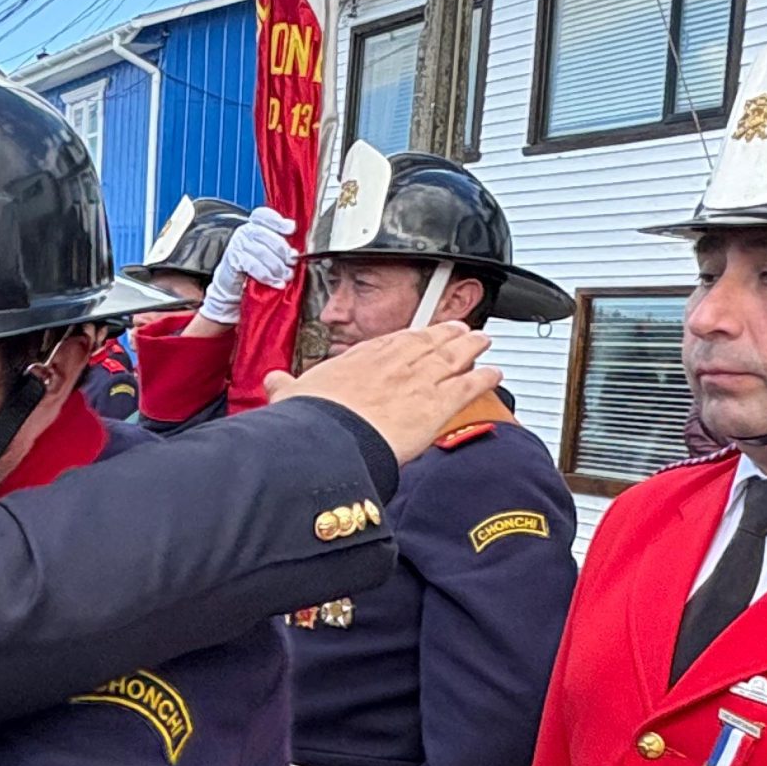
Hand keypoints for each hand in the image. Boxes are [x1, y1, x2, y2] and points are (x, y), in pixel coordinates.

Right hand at [199, 208, 299, 325]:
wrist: (232, 282)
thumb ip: (279, 244)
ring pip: (261, 252)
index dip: (277, 221)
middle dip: (282, 249)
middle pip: (264, 235)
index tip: (291, 229)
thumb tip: (295, 248)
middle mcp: (243, 231)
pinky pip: (253, 266)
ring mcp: (236, 245)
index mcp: (253, 224)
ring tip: (287, 275)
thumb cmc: (255, 264)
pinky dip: (267, 276)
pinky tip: (277, 283)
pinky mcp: (233, 260)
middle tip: (293, 261)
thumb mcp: (268, 250)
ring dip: (277, 266)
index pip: (263, 216)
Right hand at [270, 321, 498, 464]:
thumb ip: (284, 386)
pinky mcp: (437, 403)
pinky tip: (494, 374)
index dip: (410, 336)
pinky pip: (468, 386)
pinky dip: (484, 379)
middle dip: (447, 333)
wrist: (332, 437)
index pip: (392, 340)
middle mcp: (395, 362)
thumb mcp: (290, 395)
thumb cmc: (313, 419)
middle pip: (429, 341)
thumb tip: (272, 381)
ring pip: (453, 357)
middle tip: (460, 328)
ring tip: (482, 342)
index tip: (418, 334)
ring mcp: (419, 380)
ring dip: (470, 348)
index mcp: (361, 358)